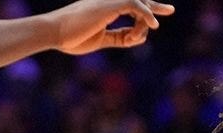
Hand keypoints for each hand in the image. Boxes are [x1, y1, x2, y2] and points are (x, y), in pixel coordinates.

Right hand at [44, 0, 175, 54]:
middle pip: (136, 1)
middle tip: (170, 10)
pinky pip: (134, 4)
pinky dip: (145, 14)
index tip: (154, 23)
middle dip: (154, 6)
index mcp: (103, 9)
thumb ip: (118, 37)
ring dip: (145, 18)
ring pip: (137, 4)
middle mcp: (106, 2)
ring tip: (148, 28)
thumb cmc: (70, 38)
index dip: (143, 14)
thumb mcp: (100, 40)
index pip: (129, 8)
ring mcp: (107, 1)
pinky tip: (152, 25)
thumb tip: (137, 37)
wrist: (52, 33)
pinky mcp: (108, 5)